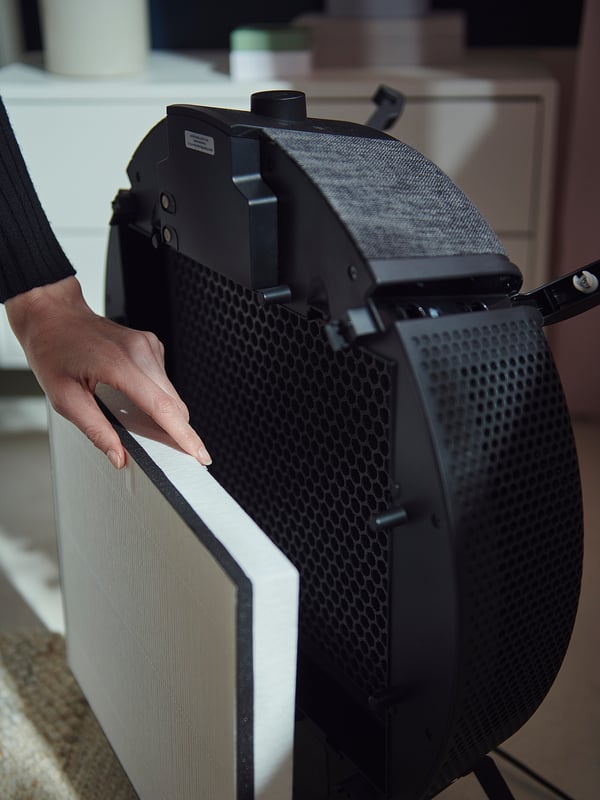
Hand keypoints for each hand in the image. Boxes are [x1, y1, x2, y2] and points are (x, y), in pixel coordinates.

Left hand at [5, 276, 210, 468]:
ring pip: (171, 393)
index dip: (184, 435)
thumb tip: (118, 456)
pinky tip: (131, 394)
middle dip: (175, 430)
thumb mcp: (64, 398)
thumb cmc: (53, 350)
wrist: (54, 315)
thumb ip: (96, 430)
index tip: (199, 454)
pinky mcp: (151, 344)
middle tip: (161, 449)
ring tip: (131, 414)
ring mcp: (148, 344)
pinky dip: (155, 395)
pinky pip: (163, 380)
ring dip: (162, 412)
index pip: (162, 407)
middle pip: (174, 403)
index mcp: (119, 364)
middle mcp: (140, 351)